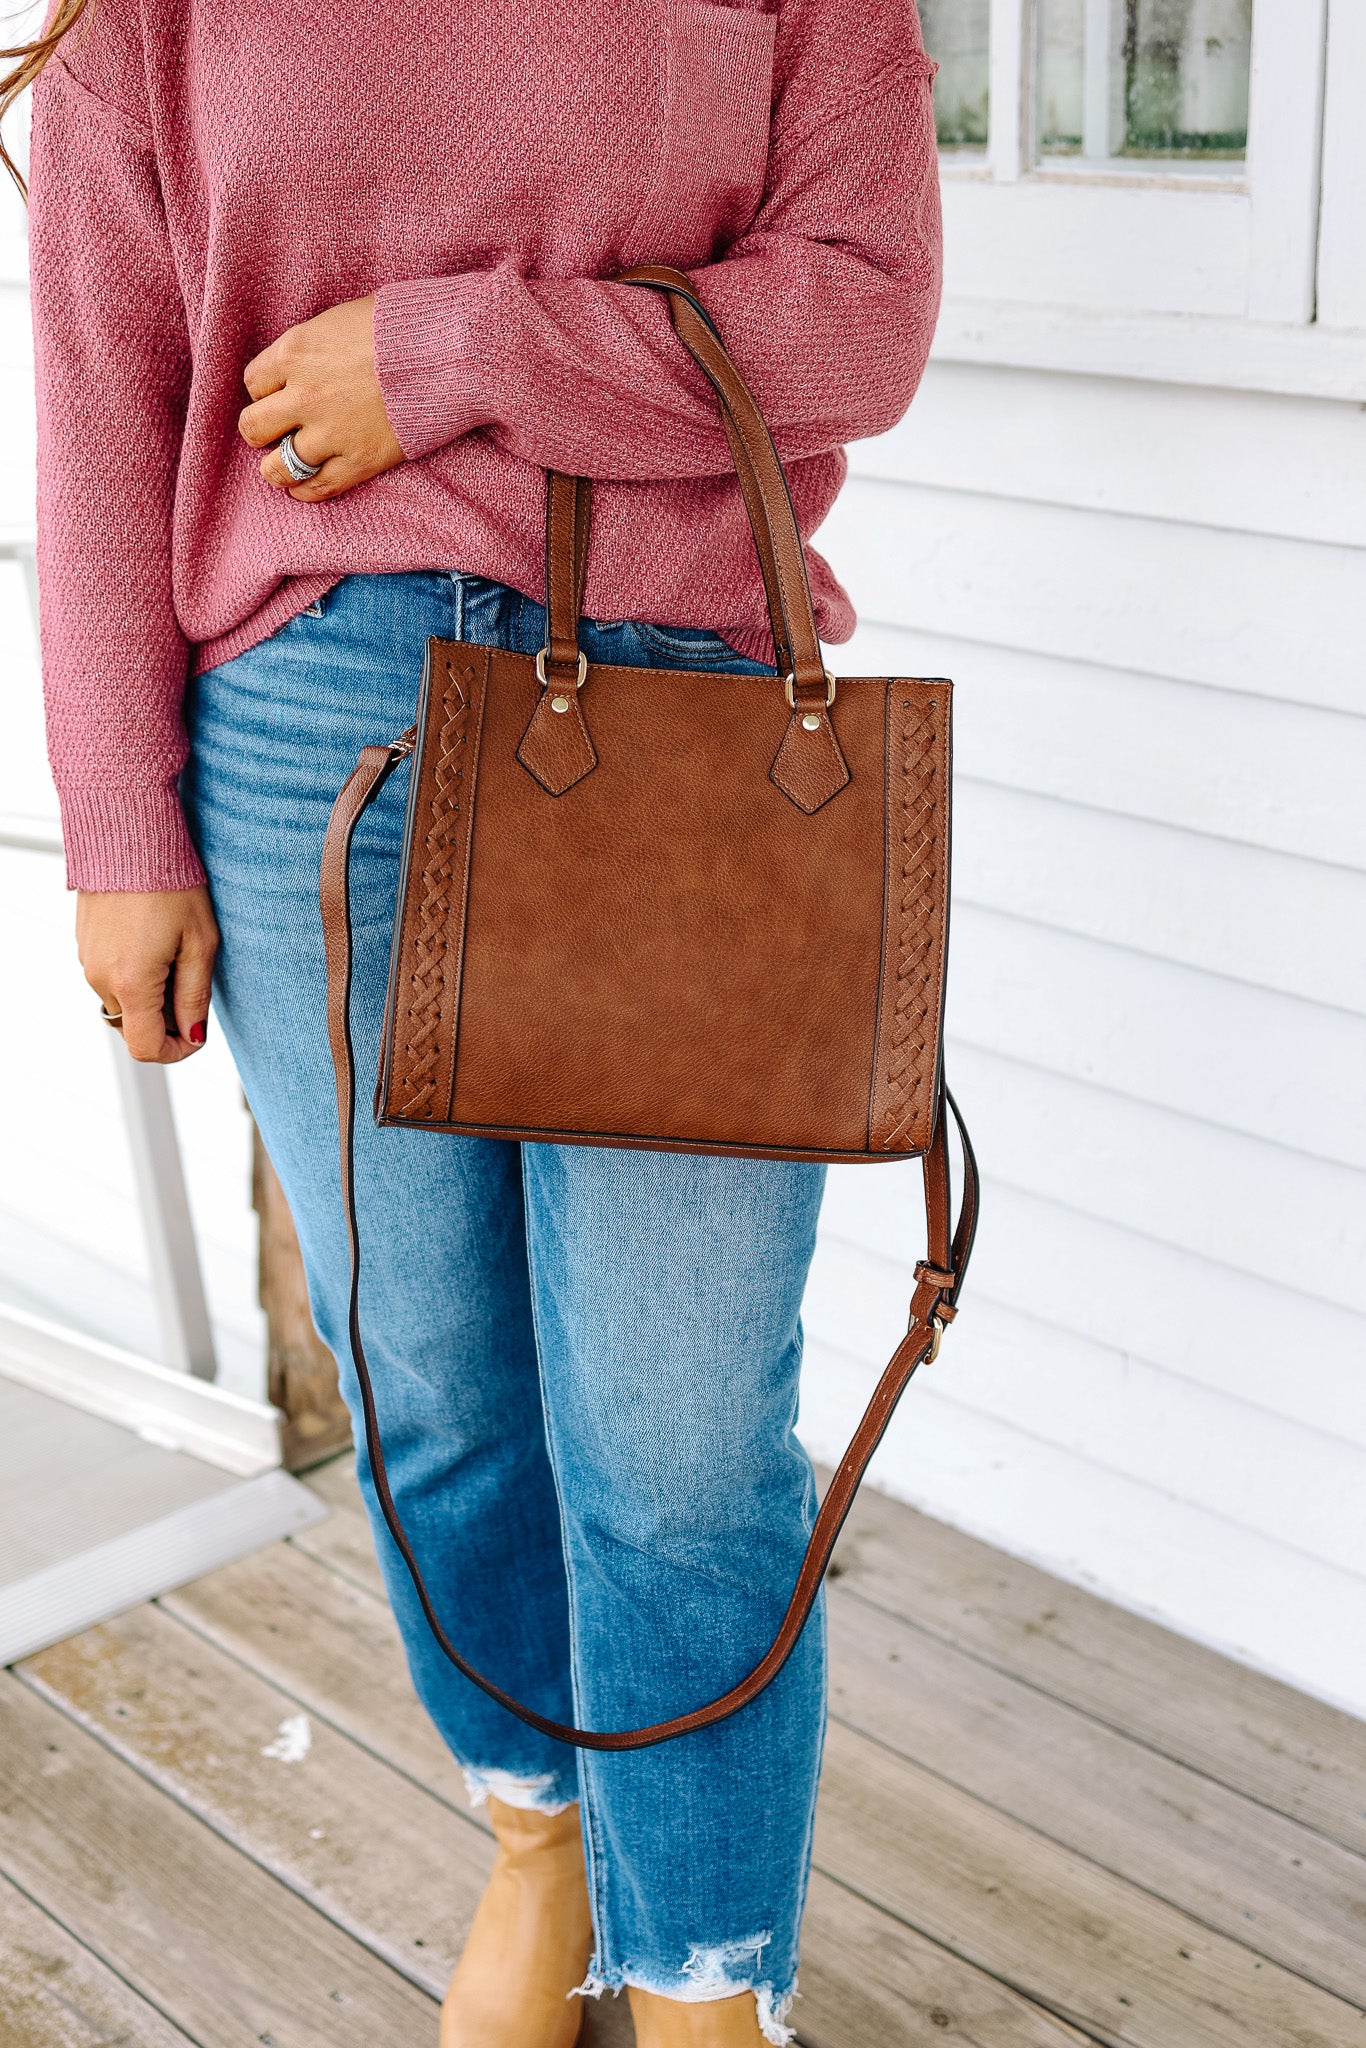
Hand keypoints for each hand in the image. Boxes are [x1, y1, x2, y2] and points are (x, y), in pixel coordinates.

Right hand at [77, 886, 219, 1064]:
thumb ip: (194, 996)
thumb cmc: (172, 884)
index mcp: (132, 983)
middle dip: (165, 1019)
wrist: (128, 834)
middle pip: (134, 1025)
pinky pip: (110, 975)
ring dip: (150, 993)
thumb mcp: (199, 943)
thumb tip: (193, 1035)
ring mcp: (87, 960)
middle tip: (191, 981)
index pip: (146, 1047)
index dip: (176, 1051)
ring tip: (174, 952)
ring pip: (122, 999)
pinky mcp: (84, 943)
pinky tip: (153, 938)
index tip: (196, 1035)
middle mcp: (100, 977)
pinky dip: (133, 972)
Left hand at [239, 296, 404, 502]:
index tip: (282, 394)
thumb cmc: (399, 326)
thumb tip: (303, 365)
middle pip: (254, 427)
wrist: (447, 351)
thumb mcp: (341, 320)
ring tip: (284, 466)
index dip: (267, 391)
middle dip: (263, 429)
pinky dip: (303, 490)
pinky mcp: (359, 461)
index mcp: (295, 352)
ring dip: (277, 467)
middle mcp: (304, 395)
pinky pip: (317, 488)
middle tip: (278, 430)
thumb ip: (313, 346)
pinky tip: (302, 486)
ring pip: (278, 466)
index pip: (254, 382)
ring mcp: (330, 433)